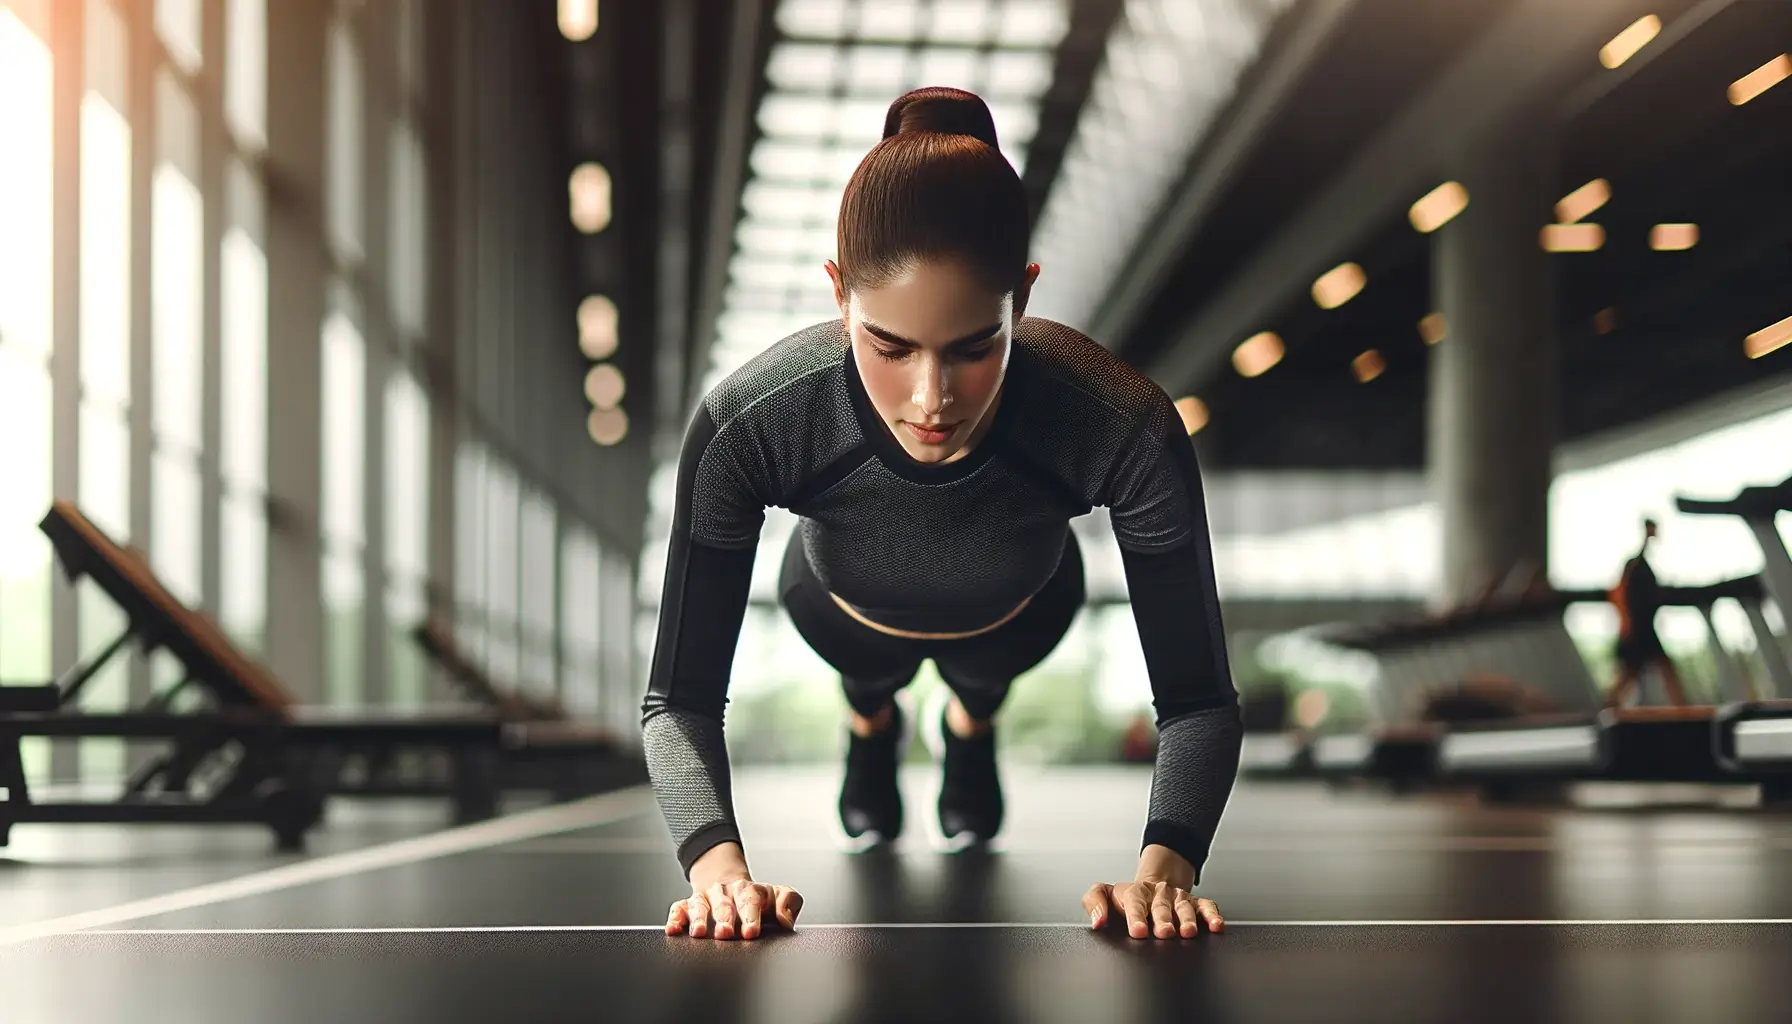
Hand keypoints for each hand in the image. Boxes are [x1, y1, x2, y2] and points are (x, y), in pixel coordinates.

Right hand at [666, 876, 803, 940]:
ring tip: (699, 933)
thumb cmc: (757, 900)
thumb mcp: (778, 896)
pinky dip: (675, 918)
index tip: (751, 932)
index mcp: (749, 890)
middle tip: (725, 933)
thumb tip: (786, 920)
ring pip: (699, 905)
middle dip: (724, 918)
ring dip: (698, 918)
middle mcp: (725, 892)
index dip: (751, 916)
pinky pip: (678, 909)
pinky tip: (673, 929)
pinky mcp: (687, 905)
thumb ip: (789, 903)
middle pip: (724, 903)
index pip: (750, 900)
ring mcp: (705, 898)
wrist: (731, 887)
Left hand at [1083, 879, 1222, 938]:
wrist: (1152, 884)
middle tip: (1164, 933)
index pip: (1135, 903)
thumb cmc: (1126, 898)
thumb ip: (1093, 902)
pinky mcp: (1195, 903)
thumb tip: (1097, 921)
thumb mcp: (1103, 894)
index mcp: (1135, 893)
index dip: (1136, 917)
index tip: (1138, 931)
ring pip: (1184, 908)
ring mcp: (1178, 898)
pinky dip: (1212, 916)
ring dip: (1187, 920)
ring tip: (1189, 932)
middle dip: (1163, 920)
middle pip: (1161, 907)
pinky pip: (1206, 907)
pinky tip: (1216, 925)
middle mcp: (1158, 895)